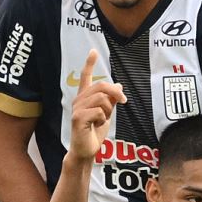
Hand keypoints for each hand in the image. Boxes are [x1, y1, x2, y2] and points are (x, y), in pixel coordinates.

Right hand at [66, 49, 125, 163]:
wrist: (86, 151)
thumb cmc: (94, 133)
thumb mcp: (106, 114)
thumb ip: (110, 100)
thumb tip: (119, 85)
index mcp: (85, 98)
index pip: (86, 77)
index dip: (90, 64)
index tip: (94, 51)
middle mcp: (79, 100)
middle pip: (101, 86)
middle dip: (115, 93)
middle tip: (123, 102)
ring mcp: (77, 108)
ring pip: (102, 99)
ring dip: (108, 110)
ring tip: (102, 120)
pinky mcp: (78, 118)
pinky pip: (99, 112)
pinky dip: (103, 119)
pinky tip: (96, 126)